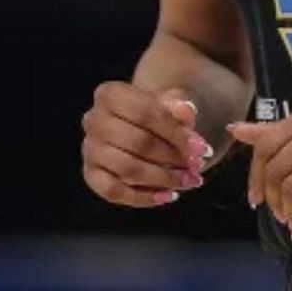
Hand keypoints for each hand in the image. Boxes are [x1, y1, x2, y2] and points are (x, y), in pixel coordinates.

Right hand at [80, 82, 213, 206]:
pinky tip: (167, 196)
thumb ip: (179, 107)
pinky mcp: (90, 174)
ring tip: (188, 182)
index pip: (144, 113)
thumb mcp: (168, 105)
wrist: (133, 125)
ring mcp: (89, 148)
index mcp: (109, 94)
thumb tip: (185, 111)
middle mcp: (93, 119)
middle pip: (137, 142)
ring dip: (163, 179)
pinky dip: (143, 197)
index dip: (175, 133)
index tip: (202, 149)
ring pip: (127, 169)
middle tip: (197, 167)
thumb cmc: (152, 115)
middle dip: (172, 158)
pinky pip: (114, 191)